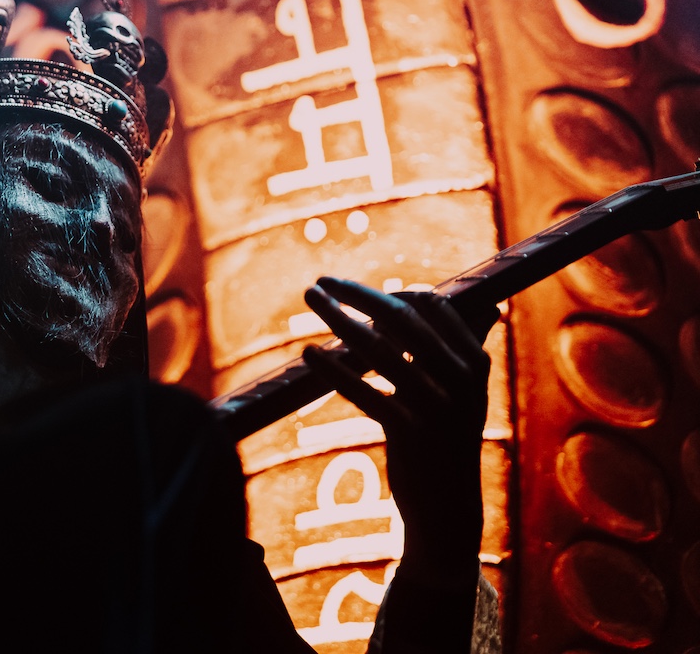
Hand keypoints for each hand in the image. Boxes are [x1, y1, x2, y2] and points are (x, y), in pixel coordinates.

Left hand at [301, 277, 496, 590]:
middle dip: (357, 295)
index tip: (355, 290)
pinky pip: (366, 393)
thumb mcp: (462, 394)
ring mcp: (437, 407)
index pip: (432, 307)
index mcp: (475, 363)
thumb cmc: (446, 442)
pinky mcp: (411, 433)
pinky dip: (334, 371)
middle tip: (319, 282)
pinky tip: (309, 354)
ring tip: (309, 300)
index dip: (390, 293)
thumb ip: (461, 351)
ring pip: (378, 350)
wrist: (448, 509)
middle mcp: (461, 380)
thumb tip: (482, 305)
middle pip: (402, 320)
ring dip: (337, 320)